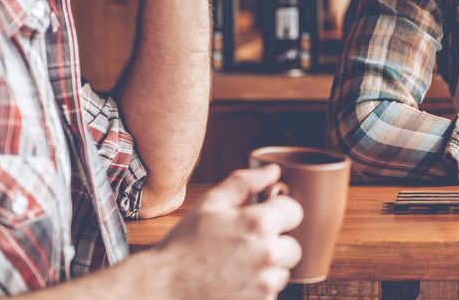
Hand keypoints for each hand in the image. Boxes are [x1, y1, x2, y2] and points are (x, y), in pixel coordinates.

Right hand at [153, 165, 303, 299]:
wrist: (164, 286)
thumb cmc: (185, 244)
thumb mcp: (211, 203)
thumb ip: (245, 182)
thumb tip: (273, 171)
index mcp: (259, 224)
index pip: (294, 211)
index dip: (279, 212)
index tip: (264, 217)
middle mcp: (268, 255)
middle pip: (293, 246)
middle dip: (274, 243)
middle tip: (245, 245)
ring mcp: (265, 285)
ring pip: (282, 272)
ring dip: (267, 268)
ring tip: (236, 265)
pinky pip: (271, 294)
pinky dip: (258, 289)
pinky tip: (234, 282)